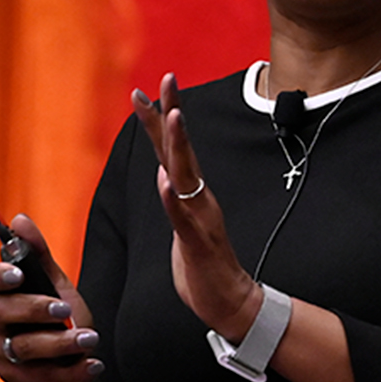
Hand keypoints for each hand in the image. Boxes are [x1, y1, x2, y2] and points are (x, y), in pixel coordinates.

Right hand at [0, 214, 101, 381]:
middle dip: (35, 309)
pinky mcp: (16, 381)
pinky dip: (73, 371)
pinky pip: (43, 376)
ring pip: (24, 347)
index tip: (19, 274)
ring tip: (90, 338)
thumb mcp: (54, 285)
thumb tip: (21, 219)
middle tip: (65, 308)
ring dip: (61, 342)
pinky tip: (94, 364)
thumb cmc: (57, 318)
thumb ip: (39, 255)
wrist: (68, 367)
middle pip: (2, 313)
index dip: (1, 276)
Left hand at [132, 73, 262, 340]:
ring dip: (179, 145)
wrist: (231, 303)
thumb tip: (163, 173)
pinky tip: (164, 181)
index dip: (161, 117)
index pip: (173, 149)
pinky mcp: (198, 244)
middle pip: (180, 149)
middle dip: (172, 113)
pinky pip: (183, 218)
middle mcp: (198, 198)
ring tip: (173, 116)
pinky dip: (172, 199)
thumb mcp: (182, 224)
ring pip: (187, 175)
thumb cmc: (203, 265)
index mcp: (191, 193)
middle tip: (166, 78)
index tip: (149, 87)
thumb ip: (174, 198)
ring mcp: (200, 218)